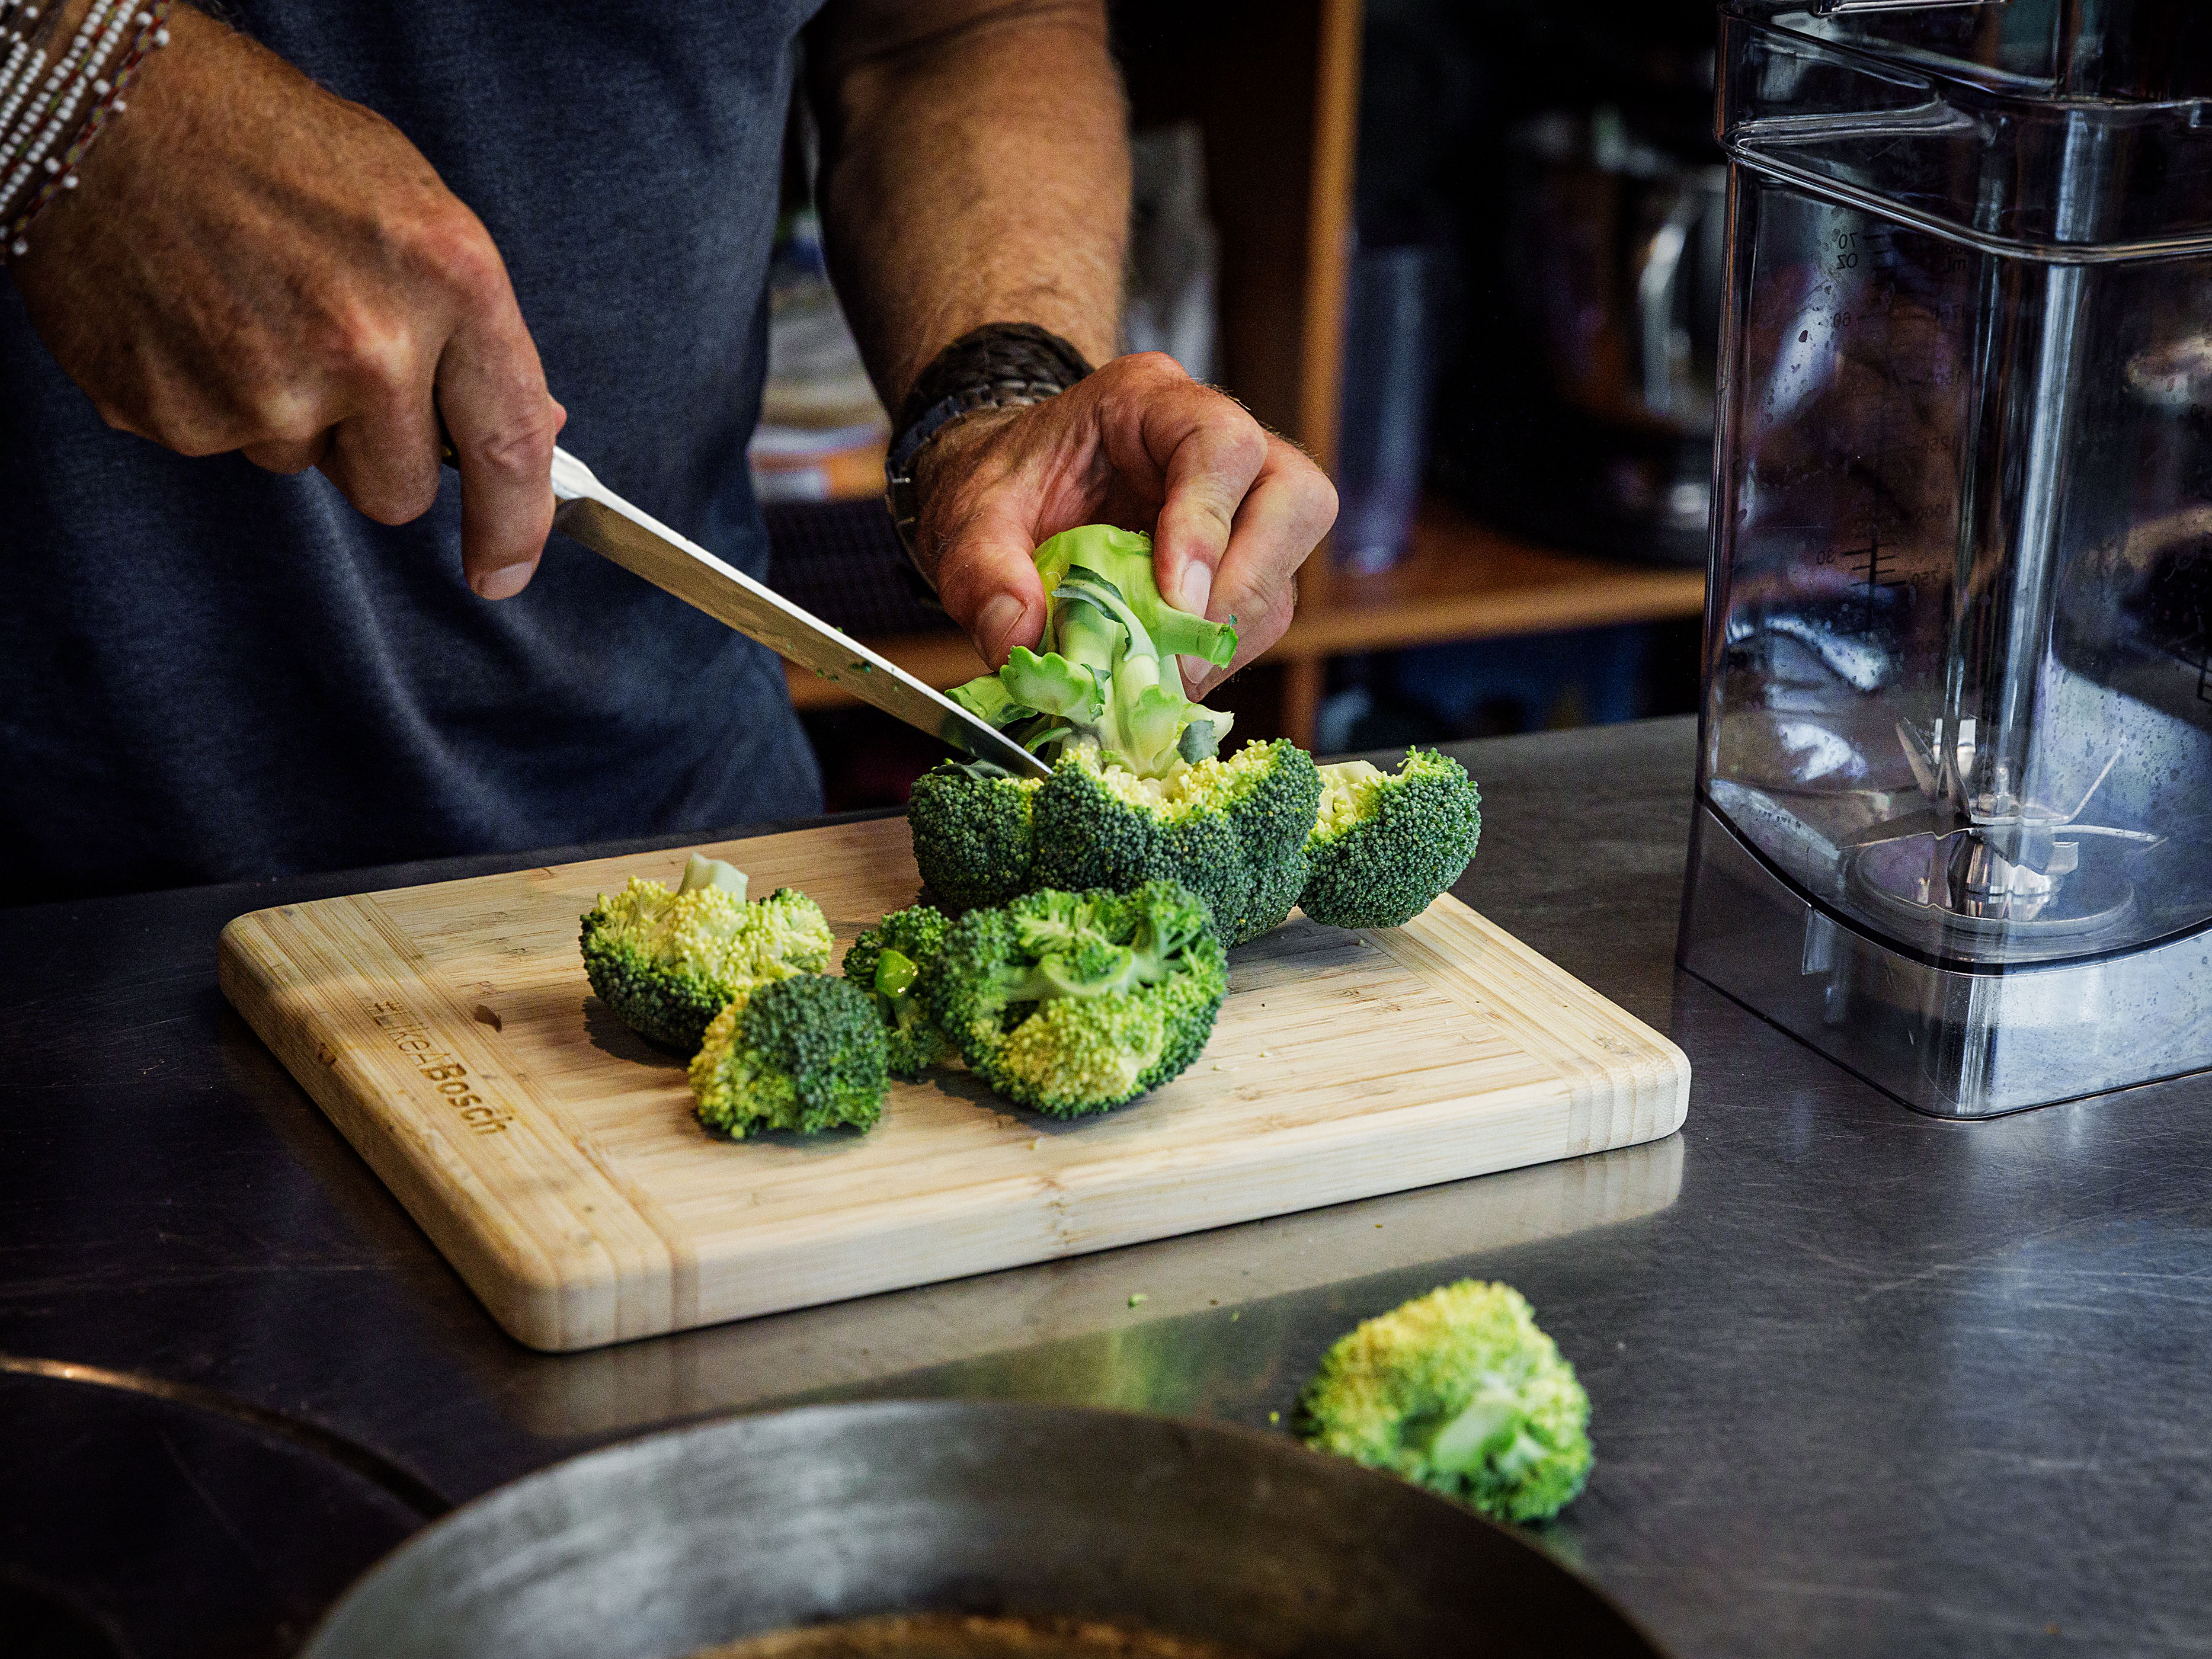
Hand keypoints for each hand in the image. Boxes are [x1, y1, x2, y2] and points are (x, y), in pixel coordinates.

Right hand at [8, 3, 564, 596]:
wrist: (107, 109)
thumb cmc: (271, 145)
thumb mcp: (413, 211)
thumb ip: (472, 330)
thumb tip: (533, 429)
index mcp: (447, 280)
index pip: (510, 446)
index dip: (516, 528)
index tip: (505, 571)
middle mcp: (366, 344)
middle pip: (400, 492)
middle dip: (380, 453)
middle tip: (336, 363)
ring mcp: (266, 387)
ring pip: (307, 465)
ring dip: (294, 412)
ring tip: (256, 309)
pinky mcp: (178, 413)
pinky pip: (223, 444)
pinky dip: (216, 396)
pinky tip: (201, 318)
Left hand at [910, 352, 1337, 696]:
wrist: (1011, 493)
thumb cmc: (1003, 486)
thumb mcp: (967, 519)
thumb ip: (981, 572)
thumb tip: (1018, 638)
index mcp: (1150, 402)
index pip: (1221, 444)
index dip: (1208, 522)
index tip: (1174, 597)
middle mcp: (1215, 441)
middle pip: (1293, 498)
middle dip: (1244, 586)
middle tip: (1180, 651)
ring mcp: (1240, 502)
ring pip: (1288, 565)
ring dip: (1231, 632)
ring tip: (1163, 673)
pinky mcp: (1241, 559)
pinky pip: (1264, 610)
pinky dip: (1221, 651)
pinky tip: (1168, 671)